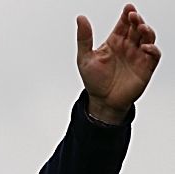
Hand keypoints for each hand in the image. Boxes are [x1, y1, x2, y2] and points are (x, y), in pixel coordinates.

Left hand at [77, 4, 160, 123]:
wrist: (102, 102)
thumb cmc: (94, 81)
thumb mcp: (84, 58)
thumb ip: (84, 38)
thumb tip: (81, 18)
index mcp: (114, 42)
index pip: (123, 24)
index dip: (127, 15)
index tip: (128, 8)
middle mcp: (128, 47)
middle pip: (137, 28)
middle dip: (137, 20)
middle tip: (133, 16)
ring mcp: (137, 56)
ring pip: (148, 38)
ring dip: (147, 31)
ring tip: (141, 27)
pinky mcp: (145, 68)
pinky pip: (154, 55)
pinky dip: (152, 50)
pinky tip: (145, 47)